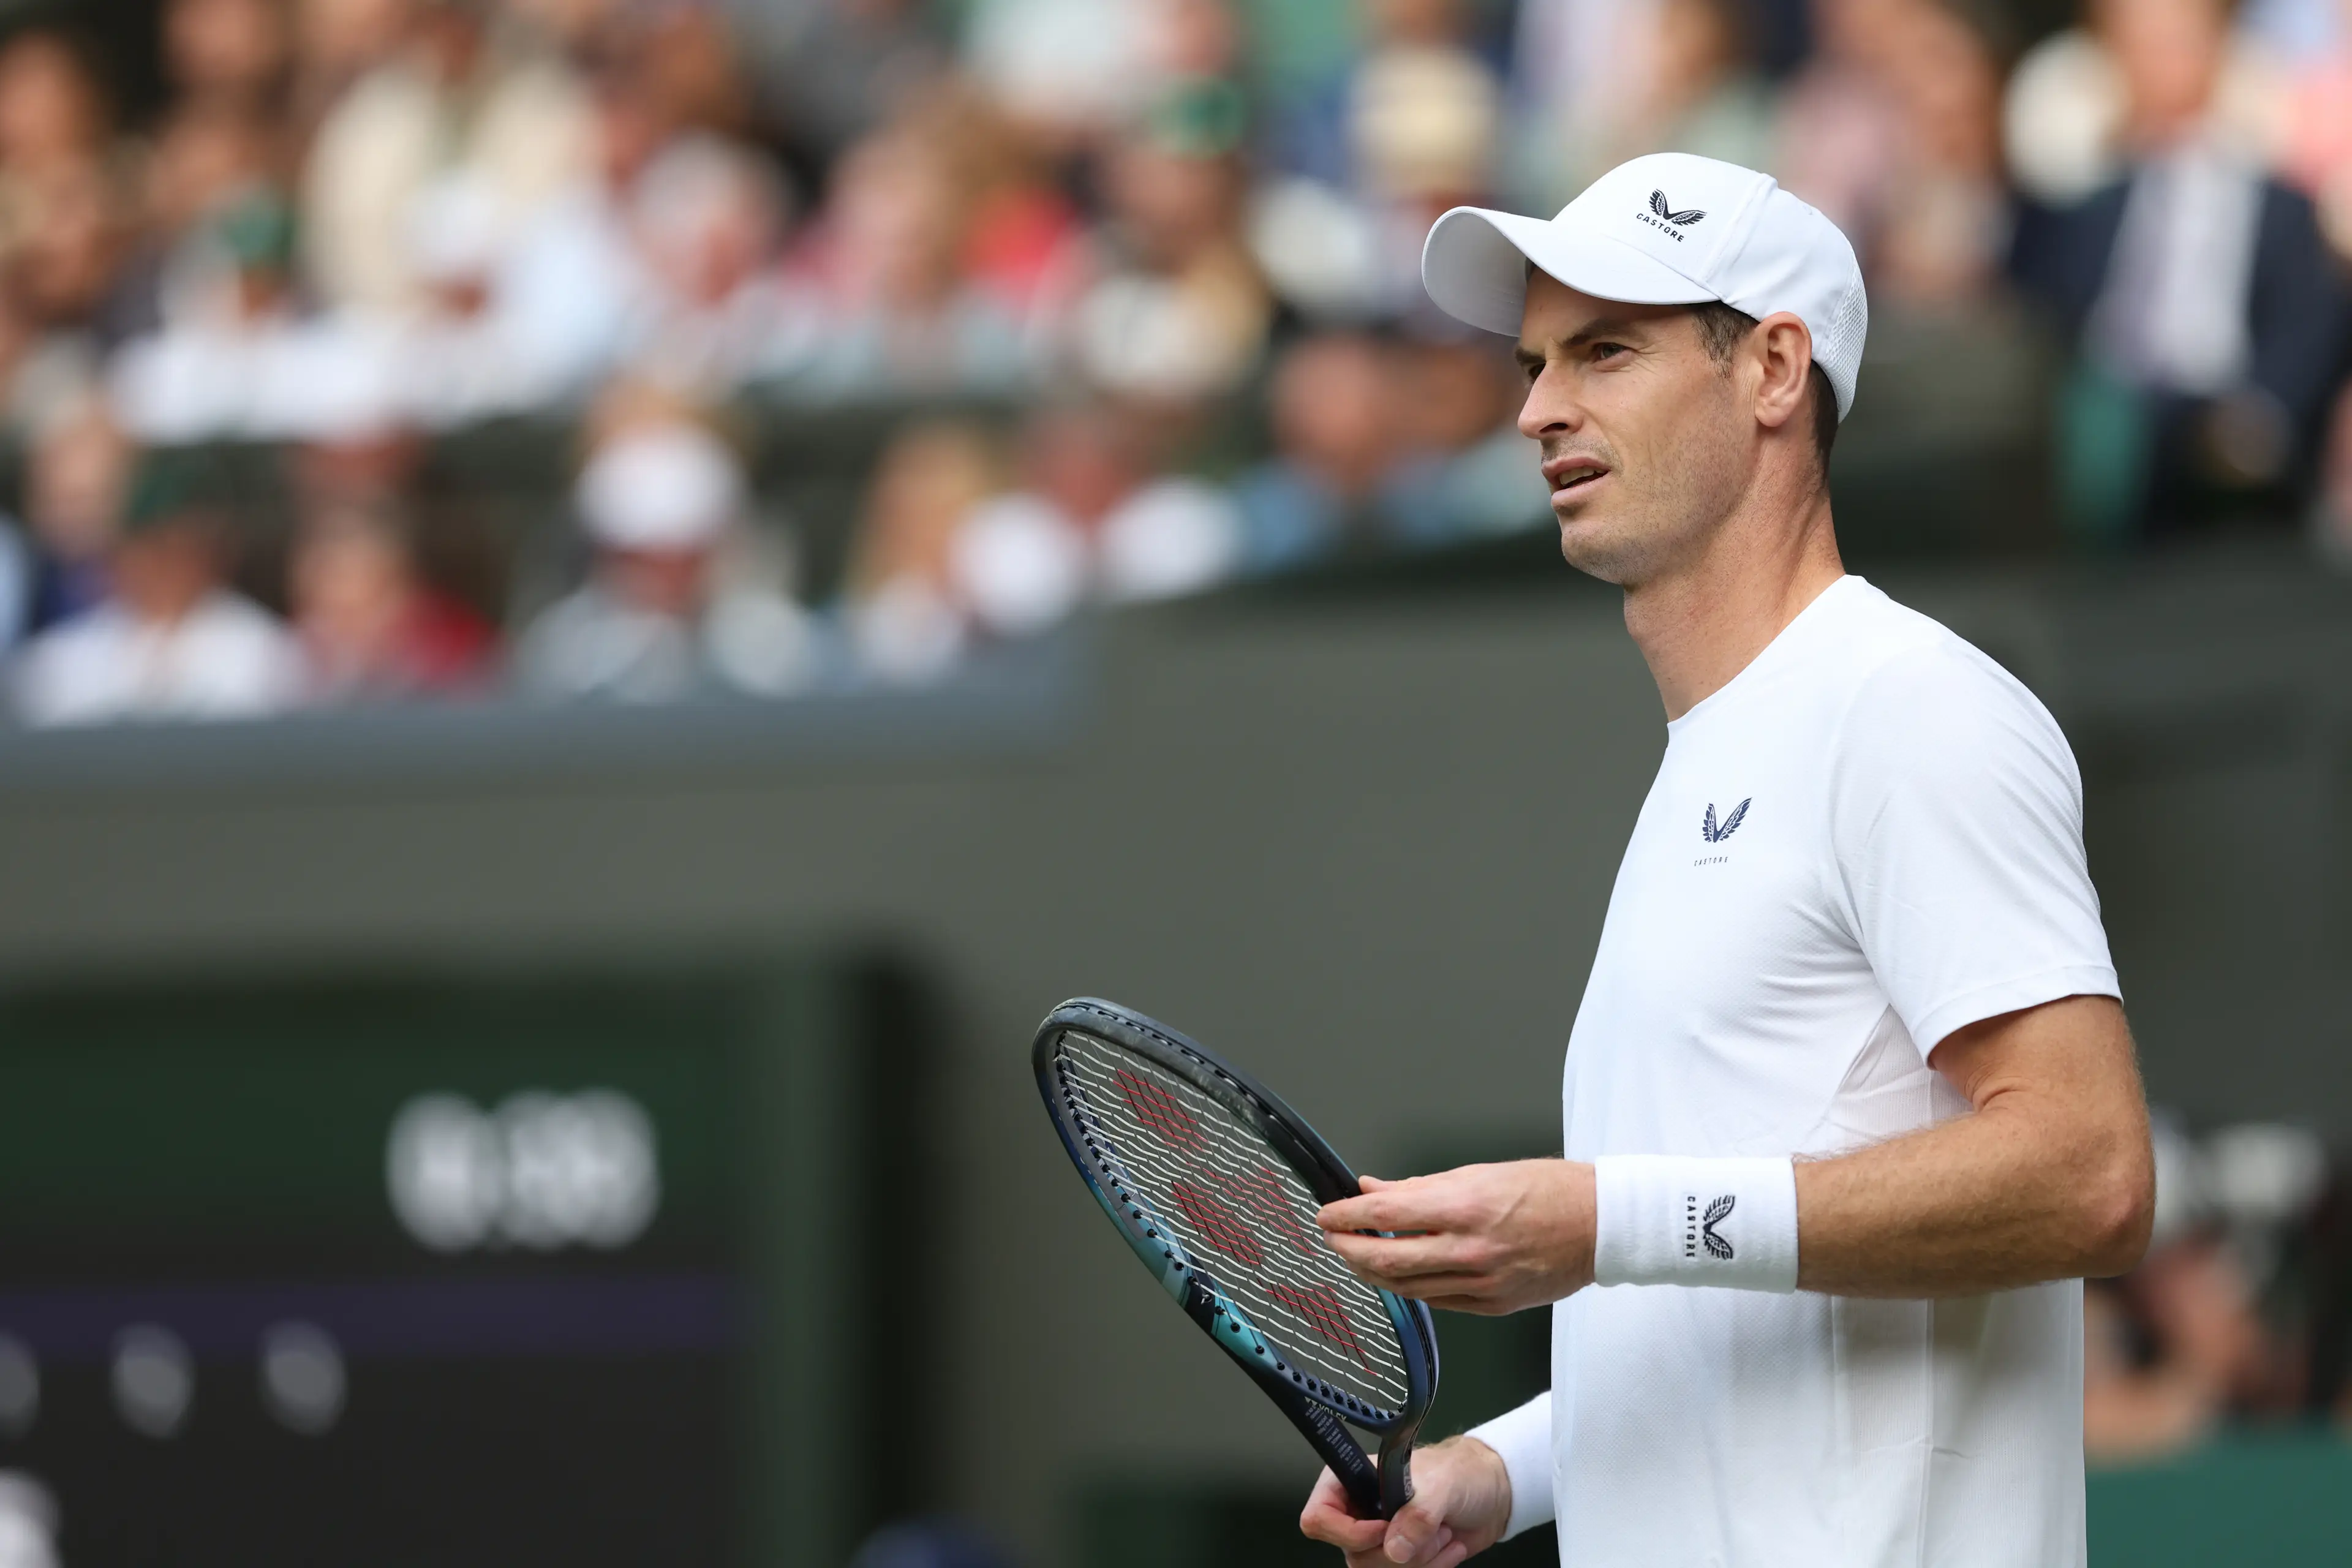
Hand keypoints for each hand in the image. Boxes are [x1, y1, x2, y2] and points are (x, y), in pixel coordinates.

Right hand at [1299, 1435, 1512, 1565]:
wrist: (1491, 1496)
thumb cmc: (1460, 1474)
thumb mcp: (1441, 1485)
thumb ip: (1417, 1514)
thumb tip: (1394, 1548)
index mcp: (1353, 1481)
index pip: (1318, 1516)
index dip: (1347, 1531)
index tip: (1383, 1529)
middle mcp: (1359, 1513)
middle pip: (1353, 1555)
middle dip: (1399, 1550)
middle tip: (1429, 1528)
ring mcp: (1379, 1540)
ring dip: (1420, 1561)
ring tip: (1442, 1534)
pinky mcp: (1400, 1560)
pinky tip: (1449, 1548)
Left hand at [1317, 1161, 1595, 1314]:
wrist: (1600, 1226)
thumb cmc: (1548, 1191)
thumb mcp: (1478, 1173)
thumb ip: (1420, 1187)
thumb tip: (1374, 1189)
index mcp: (1465, 1208)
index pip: (1387, 1214)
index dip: (1347, 1216)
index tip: (1327, 1215)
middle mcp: (1470, 1250)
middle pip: (1387, 1258)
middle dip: (1349, 1249)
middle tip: (1333, 1238)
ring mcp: (1482, 1283)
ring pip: (1407, 1286)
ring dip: (1373, 1272)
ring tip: (1357, 1256)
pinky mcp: (1493, 1305)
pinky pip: (1437, 1300)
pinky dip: (1410, 1287)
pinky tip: (1398, 1274)